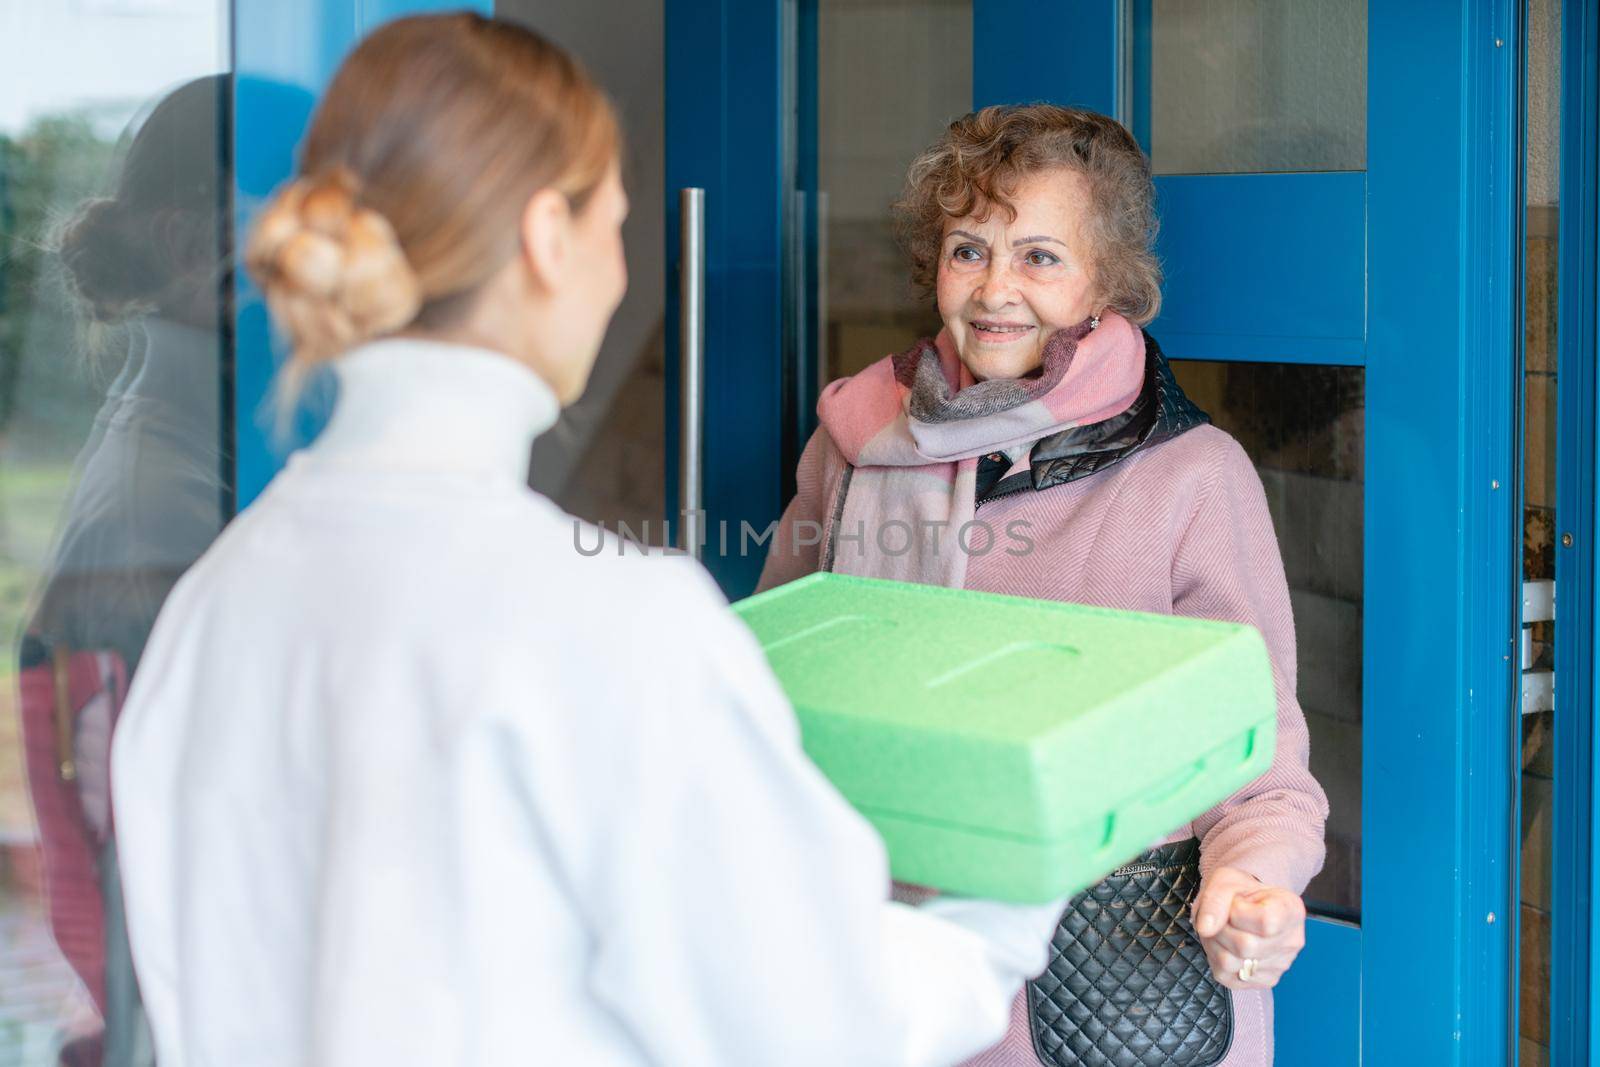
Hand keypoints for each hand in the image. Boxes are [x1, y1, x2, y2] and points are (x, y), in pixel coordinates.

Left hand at [1191, 866, 1306, 990]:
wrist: (1244, 904)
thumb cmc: (1239, 891)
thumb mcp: (1225, 881)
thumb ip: (1215, 900)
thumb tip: (1205, 929)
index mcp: (1291, 909)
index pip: (1266, 922)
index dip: (1237, 912)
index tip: (1235, 903)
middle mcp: (1293, 941)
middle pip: (1245, 946)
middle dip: (1220, 928)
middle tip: (1221, 916)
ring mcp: (1281, 965)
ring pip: (1231, 964)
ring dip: (1214, 944)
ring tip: (1220, 929)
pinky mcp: (1264, 981)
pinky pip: (1227, 976)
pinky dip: (1215, 958)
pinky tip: (1224, 944)